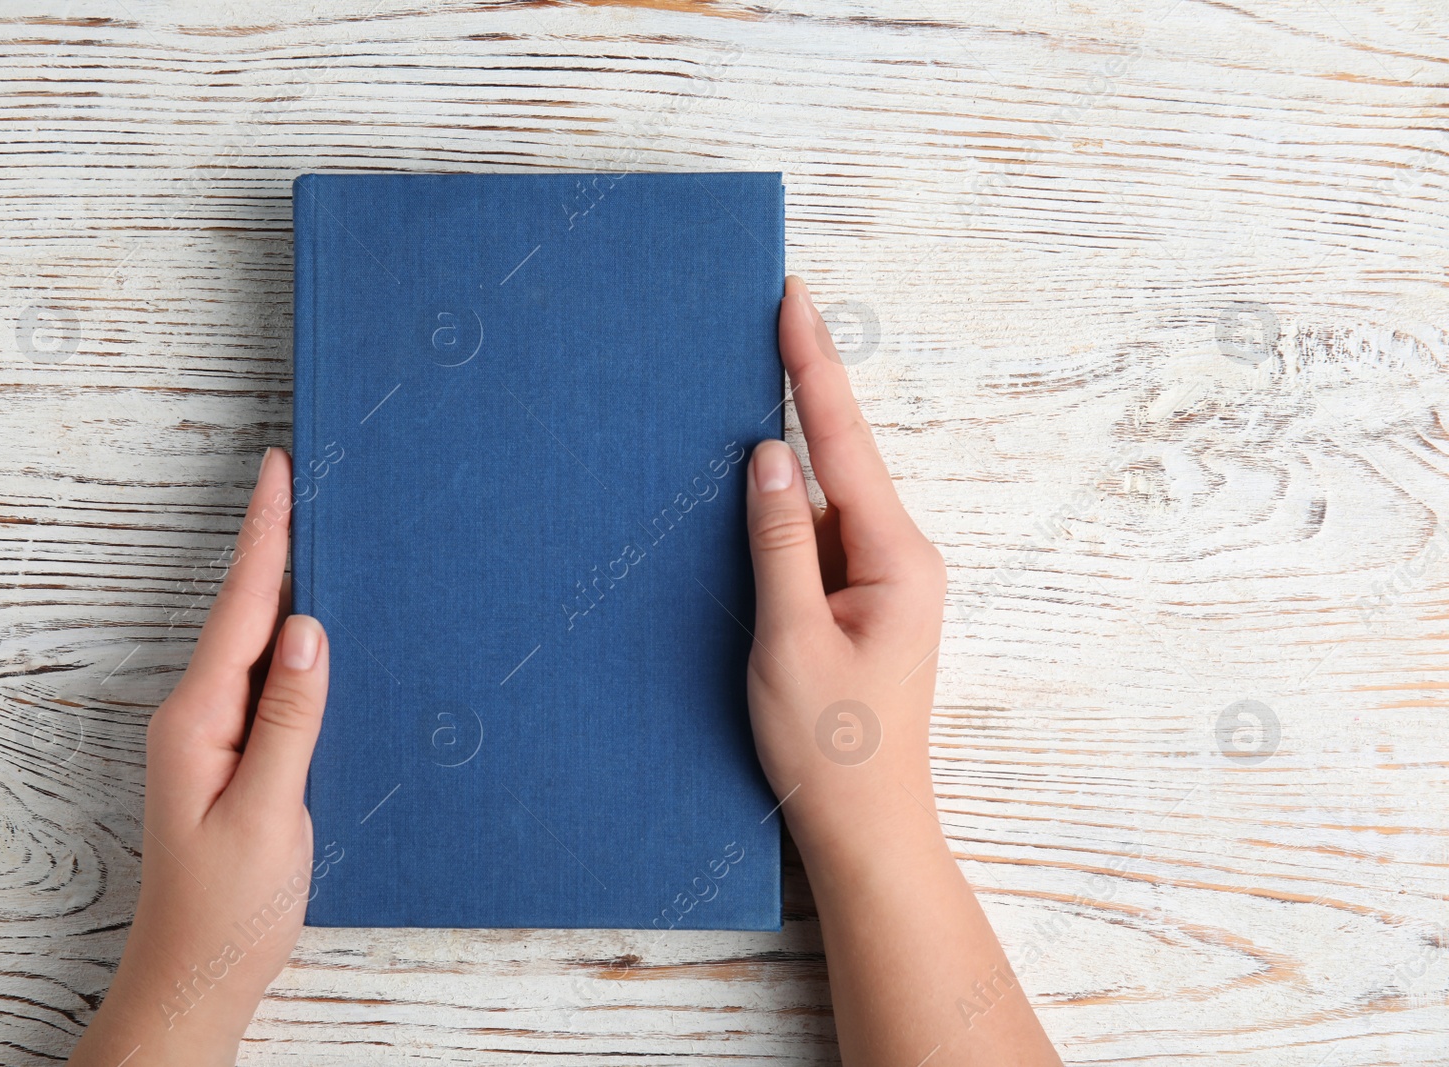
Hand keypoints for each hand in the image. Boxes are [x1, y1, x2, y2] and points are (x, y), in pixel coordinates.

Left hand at [70, 447, 329, 1066]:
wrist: (197, 975)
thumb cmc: (228, 909)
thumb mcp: (268, 814)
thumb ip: (289, 721)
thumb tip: (309, 632)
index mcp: (199, 719)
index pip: (242, 609)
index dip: (265, 536)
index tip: (278, 471)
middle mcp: (199, 715)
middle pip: (246, 613)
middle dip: (276, 544)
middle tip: (303, 479)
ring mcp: (214, 736)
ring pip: (260, 645)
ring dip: (287, 589)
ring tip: (320, 535)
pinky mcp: (235, 757)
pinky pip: (269, 683)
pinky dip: (296, 646)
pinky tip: (321, 634)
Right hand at [744, 275, 946, 854]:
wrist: (865, 829)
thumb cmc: (833, 750)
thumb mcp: (790, 642)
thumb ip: (779, 544)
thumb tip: (768, 457)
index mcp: (895, 558)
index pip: (844, 441)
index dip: (815, 365)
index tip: (795, 297)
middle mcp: (896, 557)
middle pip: (839, 456)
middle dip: (801, 388)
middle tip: (768, 315)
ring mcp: (876, 581)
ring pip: (822, 498)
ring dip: (782, 454)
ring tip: (737, 392)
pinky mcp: (853, 604)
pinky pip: (813, 538)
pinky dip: (779, 511)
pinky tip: (745, 489)